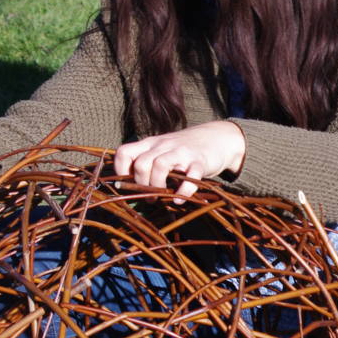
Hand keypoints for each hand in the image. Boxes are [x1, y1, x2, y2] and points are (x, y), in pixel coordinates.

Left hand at [113, 121, 245, 199]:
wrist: (217, 138)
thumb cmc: (184, 150)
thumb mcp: (162, 150)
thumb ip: (148, 162)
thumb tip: (130, 188)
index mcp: (150, 143)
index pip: (124, 152)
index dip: (120, 170)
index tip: (127, 183)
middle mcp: (163, 145)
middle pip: (141, 163)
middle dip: (141, 184)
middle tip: (149, 195)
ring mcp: (181, 152)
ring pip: (160, 166)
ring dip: (157, 186)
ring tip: (162, 197)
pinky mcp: (199, 161)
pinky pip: (189, 177)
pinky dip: (183, 191)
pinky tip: (180, 199)